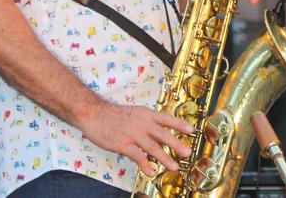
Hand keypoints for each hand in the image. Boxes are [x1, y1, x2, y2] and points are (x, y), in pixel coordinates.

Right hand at [78, 100, 194, 172]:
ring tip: (174, 167)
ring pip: (152, 147)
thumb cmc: (114, 115)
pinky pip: (136, 156)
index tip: (192, 130)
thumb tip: (161, 131)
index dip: (179, 124)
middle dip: (177, 144)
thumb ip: (148, 122)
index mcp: (146, 114)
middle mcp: (142, 123)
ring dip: (164, 158)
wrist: (94, 113)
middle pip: (163, 134)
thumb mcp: (135, 113)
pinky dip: (145, 164)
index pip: (166, 118)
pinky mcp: (122, 144)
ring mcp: (132, 134)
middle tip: (188, 152)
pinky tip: (151, 172)